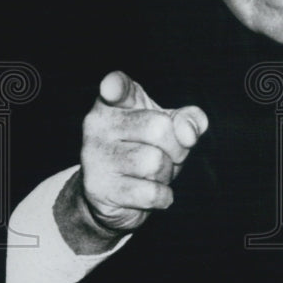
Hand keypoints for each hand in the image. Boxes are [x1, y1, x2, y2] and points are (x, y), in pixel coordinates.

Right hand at [79, 70, 207, 232]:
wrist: (115, 194)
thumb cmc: (145, 149)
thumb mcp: (170, 127)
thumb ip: (188, 120)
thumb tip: (188, 132)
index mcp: (114, 101)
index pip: (116, 87)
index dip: (115, 86)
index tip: (111, 88)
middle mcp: (97, 123)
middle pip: (158, 128)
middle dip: (177, 147)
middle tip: (168, 154)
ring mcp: (94, 155)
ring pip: (155, 162)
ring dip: (166, 174)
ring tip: (152, 174)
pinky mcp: (97, 188)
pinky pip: (150, 192)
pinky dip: (162, 196)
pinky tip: (152, 193)